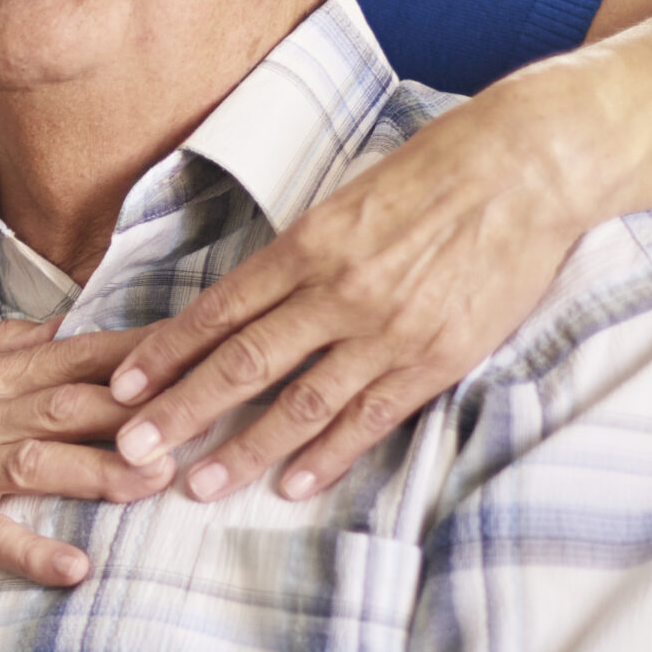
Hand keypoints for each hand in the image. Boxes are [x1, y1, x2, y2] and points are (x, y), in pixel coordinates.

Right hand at [0, 320, 174, 587]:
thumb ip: (3, 346)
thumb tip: (64, 323)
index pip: (76, 356)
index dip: (140, 355)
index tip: (200, 350)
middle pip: (70, 404)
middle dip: (139, 411)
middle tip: (203, 416)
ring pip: (39, 463)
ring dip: (102, 472)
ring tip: (157, 483)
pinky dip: (34, 552)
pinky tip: (76, 568)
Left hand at [106, 92, 593, 502]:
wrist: (528, 166)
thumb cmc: (436, 171)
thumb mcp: (348, 198)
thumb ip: (301, 252)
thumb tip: (250, 296)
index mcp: (307, 244)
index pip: (218, 309)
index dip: (166, 352)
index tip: (123, 384)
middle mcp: (337, 291)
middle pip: (242, 364)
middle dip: (180, 412)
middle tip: (131, 449)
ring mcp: (387, 331)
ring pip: (299, 404)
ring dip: (244, 450)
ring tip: (199, 485)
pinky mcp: (437, 359)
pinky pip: (369, 419)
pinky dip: (327, 456)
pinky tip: (292, 484)